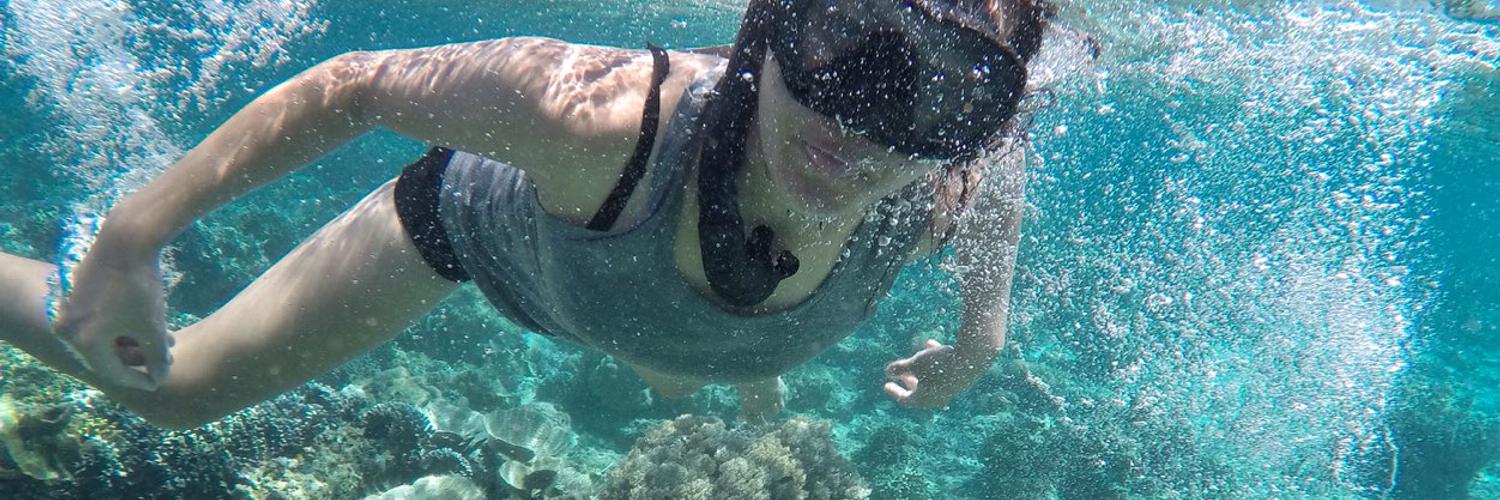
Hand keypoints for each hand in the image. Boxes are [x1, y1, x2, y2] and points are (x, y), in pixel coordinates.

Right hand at [51, 246, 171, 390]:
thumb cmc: (140, 285)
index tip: (158, 381)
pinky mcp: (73, 294)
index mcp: (83, 341)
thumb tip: (159, 379)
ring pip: (102, 336)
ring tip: (161, 341)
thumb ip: (156, 357)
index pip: (111, 372)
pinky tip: (143, 323)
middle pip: (105, 354)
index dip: (137, 379)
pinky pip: (96, 320)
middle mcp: (67, 329)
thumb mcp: (152, 326)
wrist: (125, 239)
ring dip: (131, 341)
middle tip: (162, 360)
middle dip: (137, 359)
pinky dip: (119, 325)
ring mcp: (67, 310)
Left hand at [883, 339, 978, 408]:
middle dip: (909, 381)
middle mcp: (938, 398)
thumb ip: (900, 368)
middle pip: (919, 393)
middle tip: (900, 375)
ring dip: (922, 369)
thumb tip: (887, 371)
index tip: (886, 385)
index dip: (895, 392)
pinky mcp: (960, 380)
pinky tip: (932, 344)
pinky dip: (935, 362)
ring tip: (917, 355)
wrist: (971, 358)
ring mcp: (950, 390)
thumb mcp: (915, 363)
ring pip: (932, 380)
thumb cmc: (939, 363)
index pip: (905, 400)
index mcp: (924, 399)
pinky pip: (943, 373)